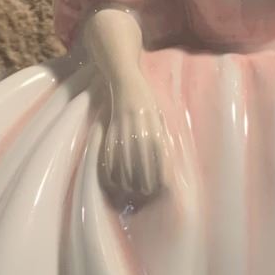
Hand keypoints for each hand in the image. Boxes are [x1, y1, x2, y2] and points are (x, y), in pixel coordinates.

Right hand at [99, 77, 170, 204]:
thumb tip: (166, 164)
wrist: (125, 82)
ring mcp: (122, 132)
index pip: (160, 158)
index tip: (163, 186)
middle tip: (146, 192)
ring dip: (128, 181)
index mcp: (154, 127)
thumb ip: (161, 138)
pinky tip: (115, 180)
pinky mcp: (109, 132)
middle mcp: (139, 131)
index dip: (161, 175)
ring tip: (132, 190)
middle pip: (142, 165)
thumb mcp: (158, 116)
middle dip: (145, 182)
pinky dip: (111, 171)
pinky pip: (108, 156)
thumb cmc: (146, 100)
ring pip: (124, 164)